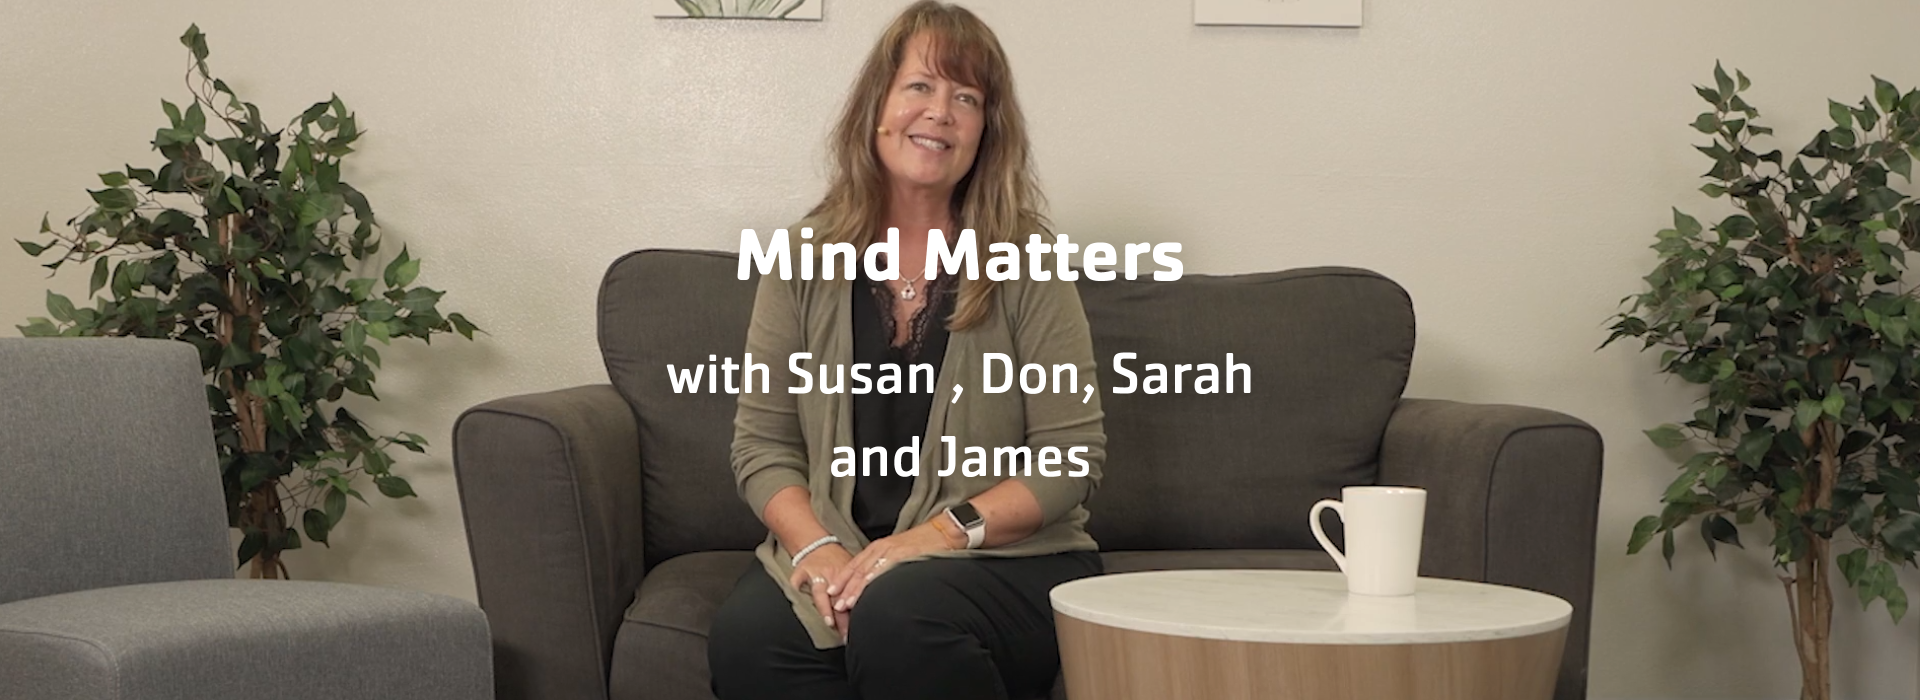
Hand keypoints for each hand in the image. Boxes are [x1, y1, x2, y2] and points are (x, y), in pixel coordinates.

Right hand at [788, 543, 853, 637]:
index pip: (853, 597)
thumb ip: (856, 587)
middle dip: (843, 618)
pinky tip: (799, 601)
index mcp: (846, 576)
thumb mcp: (850, 570)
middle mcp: (832, 575)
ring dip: (825, 608)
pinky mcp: (801, 570)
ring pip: (820, 592)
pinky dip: (796, 589)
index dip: (857, 613)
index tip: (859, 629)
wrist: (816, 544)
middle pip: (838, 599)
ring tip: (829, 622)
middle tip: (846, 634)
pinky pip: (797, 581)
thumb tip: (871, 606)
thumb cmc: (836, 561)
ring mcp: (816, 574)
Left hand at [827, 520, 964, 613]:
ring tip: (846, 605)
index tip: (832, 592)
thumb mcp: (900, 551)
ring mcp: (892, 551)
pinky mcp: (903, 555)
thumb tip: (877, 581)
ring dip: (855, 590)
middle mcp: (882, 548)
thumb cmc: (925, 544)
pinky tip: (866, 590)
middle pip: (857, 571)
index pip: (855, 565)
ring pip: (867, 573)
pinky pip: (884, 570)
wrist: (944, 531)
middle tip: (835, 606)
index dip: (842, 579)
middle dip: (844, 589)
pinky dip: (873, 581)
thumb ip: (887, 563)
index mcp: (879, 547)